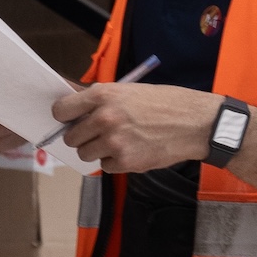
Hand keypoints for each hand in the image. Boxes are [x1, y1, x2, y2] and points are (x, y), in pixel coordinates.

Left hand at [51, 80, 217, 174]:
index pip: (61, 109)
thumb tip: (74, 106)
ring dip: (97, 150)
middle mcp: (104, 118)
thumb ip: (101, 99)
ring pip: (85, 154)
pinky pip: (105, 166)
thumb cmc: (166, 103)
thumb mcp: (129, 90)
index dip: (64, 116)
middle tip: (99, 133)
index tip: (69, 120)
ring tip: (118, 141)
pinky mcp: (125, 162)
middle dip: (82, 136)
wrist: (195, 123)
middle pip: (71, 137)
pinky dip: (115, 162)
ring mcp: (114, 142)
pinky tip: (132, 149)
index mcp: (103, 95)